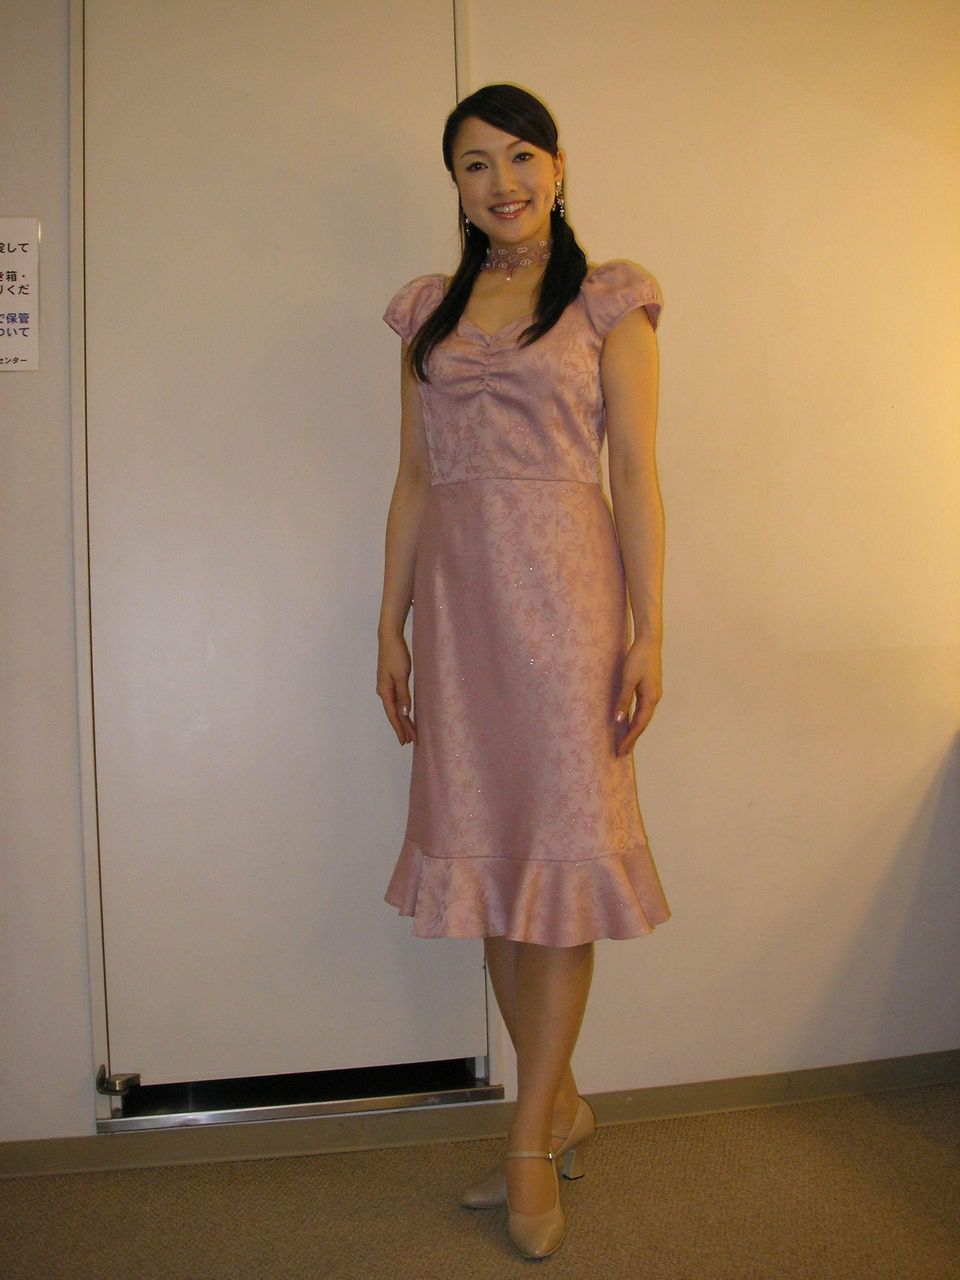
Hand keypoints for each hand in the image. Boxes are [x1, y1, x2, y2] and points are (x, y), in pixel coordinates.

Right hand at [377, 631, 417, 744]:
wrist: (389, 638)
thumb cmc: (396, 654)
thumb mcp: (401, 675)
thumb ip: (403, 694)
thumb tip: (404, 713)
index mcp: (385, 691)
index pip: (393, 715)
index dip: (400, 729)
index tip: (406, 741)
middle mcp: (384, 691)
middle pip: (394, 714)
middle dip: (403, 728)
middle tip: (410, 741)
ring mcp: (386, 687)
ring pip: (396, 708)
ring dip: (402, 720)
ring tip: (410, 732)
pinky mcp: (391, 682)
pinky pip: (396, 701)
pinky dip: (402, 710)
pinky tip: (405, 715)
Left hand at [612, 636, 661, 755]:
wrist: (650, 642)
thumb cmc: (638, 659)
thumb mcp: (628, 679)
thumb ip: (624, 700)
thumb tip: (619, 720)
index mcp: (650, 699)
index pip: (638, 724)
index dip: (629, 738)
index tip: (620, 750)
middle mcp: (654, 699)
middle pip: (642, 724)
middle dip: (632, 739)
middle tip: (622, 753)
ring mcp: (653, 694)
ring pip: (643, 718)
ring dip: (634, 731)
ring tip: (625, 743)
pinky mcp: (650, 689)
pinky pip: (643, 710)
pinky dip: (636, 720)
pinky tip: (630, 723)